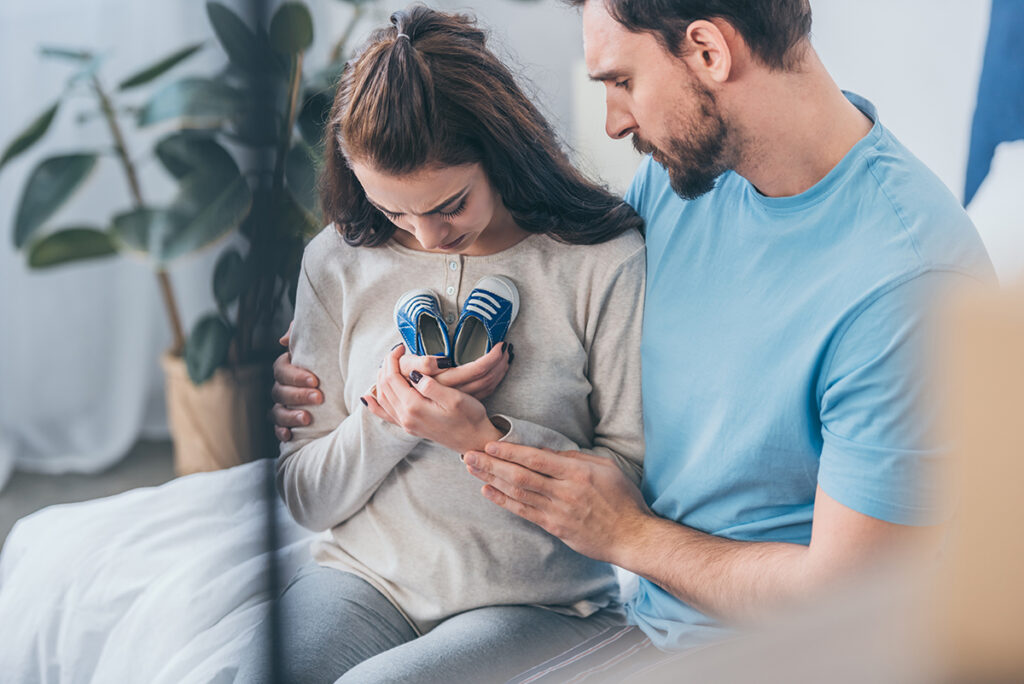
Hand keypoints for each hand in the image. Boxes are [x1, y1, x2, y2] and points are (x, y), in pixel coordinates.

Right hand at [270, 323, 322, 441]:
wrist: (346, 386)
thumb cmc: (333, 361)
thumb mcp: (326, 344)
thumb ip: (306, 335)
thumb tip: (283, 340)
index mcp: (289, 367)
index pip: (281, 369)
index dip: (295, 375)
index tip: (315, 380)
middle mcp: (283, 386)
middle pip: (279, 391)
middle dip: (298, 395)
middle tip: (319, 398)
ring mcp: (284, 405)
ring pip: (277, 411)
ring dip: (289, 415)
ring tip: (307, 419)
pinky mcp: (289, 422)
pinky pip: (278, 428)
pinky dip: (282, 431)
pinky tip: (290, 435)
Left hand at [363, 346, 503, 452]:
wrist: (474, 441)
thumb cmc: (469, 418)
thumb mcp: (454, 398)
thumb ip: (430, 385)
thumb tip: (413, 374)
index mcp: (414, 407)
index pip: (392, 378)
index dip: (393, 360)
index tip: (401, 347)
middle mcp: (405, 417)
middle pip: (385, 386)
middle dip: (387, 366)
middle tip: (395, 352)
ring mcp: (406, 424)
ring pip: (383, 398)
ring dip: (382, 379)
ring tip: (389, 365)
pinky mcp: (410, 427)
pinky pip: (385, 414)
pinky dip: (375, 404)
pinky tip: (368, 398)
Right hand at [398, 342, 512, 400]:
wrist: (406, 399)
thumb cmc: (403, 378)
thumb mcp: (407, 368)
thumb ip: (421, 363)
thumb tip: (439, 362)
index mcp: (442, 384)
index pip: (476, 370)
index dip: (490, 358)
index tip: (496, 345)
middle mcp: (453, 393)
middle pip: (486, 379)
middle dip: (499, 362)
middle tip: (506, 347)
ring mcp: (458, 399)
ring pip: (488, 385)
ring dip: (501, 368)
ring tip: (506, 353)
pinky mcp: (461, 400)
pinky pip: (485, 391)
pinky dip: (495, 378)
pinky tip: (500, 368)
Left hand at [462, 443, 651, 563]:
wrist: (632, 536)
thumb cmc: (622, 499)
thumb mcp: (606, 468)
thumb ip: (576, 458)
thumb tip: (549, 453)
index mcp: (577, 473)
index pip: (536, 459)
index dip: (511, 451)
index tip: (490, 444)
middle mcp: (564, 492)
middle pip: (520, 475)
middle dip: (491, 464)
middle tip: (468, 455)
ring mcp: (557, 512)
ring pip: (517, 493)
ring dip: (492, 480)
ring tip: (472, 470)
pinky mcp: (555, 527)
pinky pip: (523, 512)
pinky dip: (504, 502)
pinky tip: (488, 492)